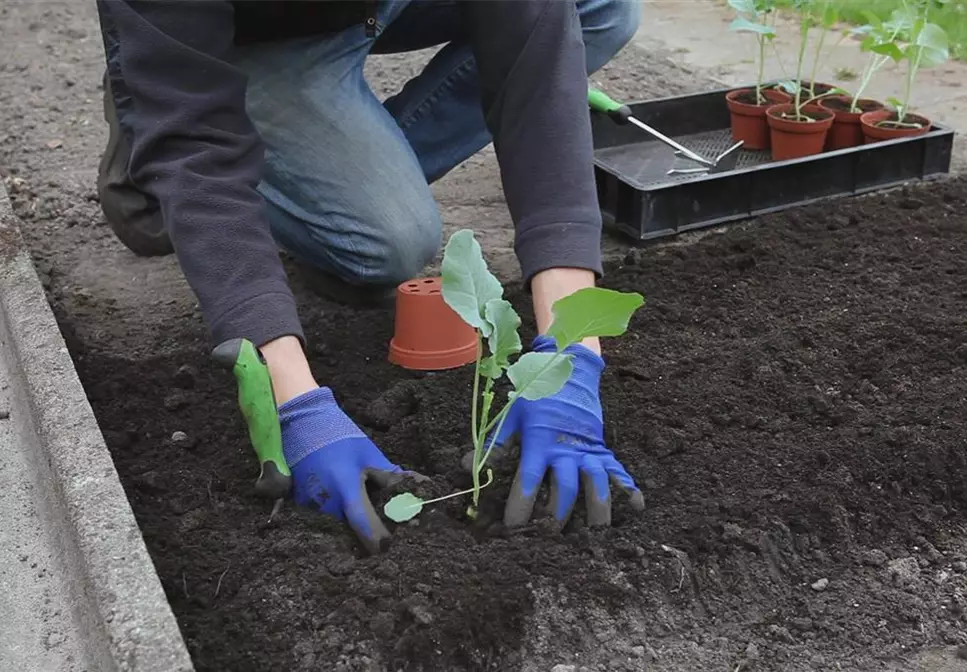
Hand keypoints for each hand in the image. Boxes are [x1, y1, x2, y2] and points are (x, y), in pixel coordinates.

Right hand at [279, 386, 406, 553]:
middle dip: (365, 529)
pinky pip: (320, 516)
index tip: (389, 547)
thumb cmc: (338, 435)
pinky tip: (342, 502)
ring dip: (348, 521)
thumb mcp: (368, 454)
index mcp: (346, 488)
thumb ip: (390, 476)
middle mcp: (325, 501)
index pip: (364, 526)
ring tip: (362, 510)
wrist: (301, 421)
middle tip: (381, 523)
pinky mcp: (298, 502)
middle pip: (350, 529)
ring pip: (335, 524)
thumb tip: (416, 489)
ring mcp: (308, 504)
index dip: (379, 540)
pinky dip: (333, 513)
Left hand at [490, 335, 644, 526]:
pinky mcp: (603, 449)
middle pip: (564, 489)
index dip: (520, 506)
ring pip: (596, 484)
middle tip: (549, 538)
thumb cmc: (536, 397)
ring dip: (596, 510)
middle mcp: (566, 449)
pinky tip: (635, 507)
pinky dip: (627, 488)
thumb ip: (495, 443)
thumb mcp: (512, 415)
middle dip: (556, 516)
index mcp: (540, 441)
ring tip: (594, 536)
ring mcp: (588, 450)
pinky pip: (618, 470)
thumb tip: (466, 466)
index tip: (512, 528)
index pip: (528, 480)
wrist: (569, 372)